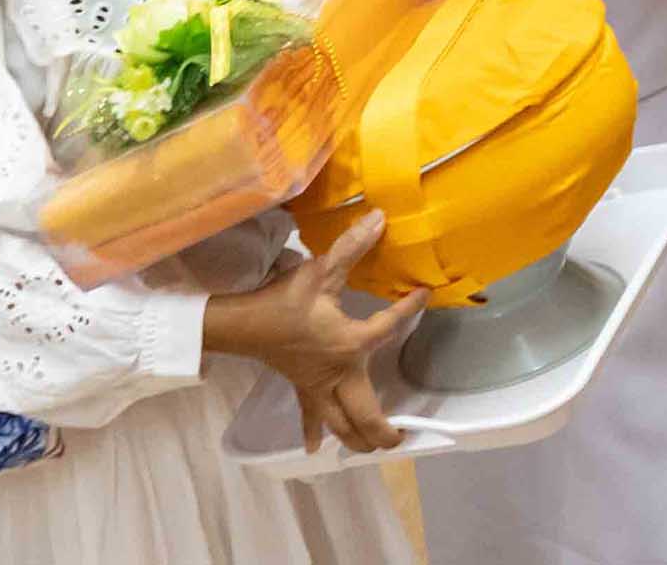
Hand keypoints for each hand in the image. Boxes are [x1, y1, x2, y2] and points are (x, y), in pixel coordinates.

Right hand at [204, 213, 409, 454]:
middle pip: (364, 413)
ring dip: (357, 437)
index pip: (391, 327)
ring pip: (340, 422)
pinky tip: (315, 449)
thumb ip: (352, 246)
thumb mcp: (320, 270)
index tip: (425, 294)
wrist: (241, 323)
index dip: (410, 308)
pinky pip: (309, 415)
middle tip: (402, 437)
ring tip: (375, 449)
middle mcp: (338, 373)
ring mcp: (317, 386)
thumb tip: (381, 217)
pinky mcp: (300, 386)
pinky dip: (314, 432)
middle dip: (383, 431)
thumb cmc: (283, 299)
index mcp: (349, 344)